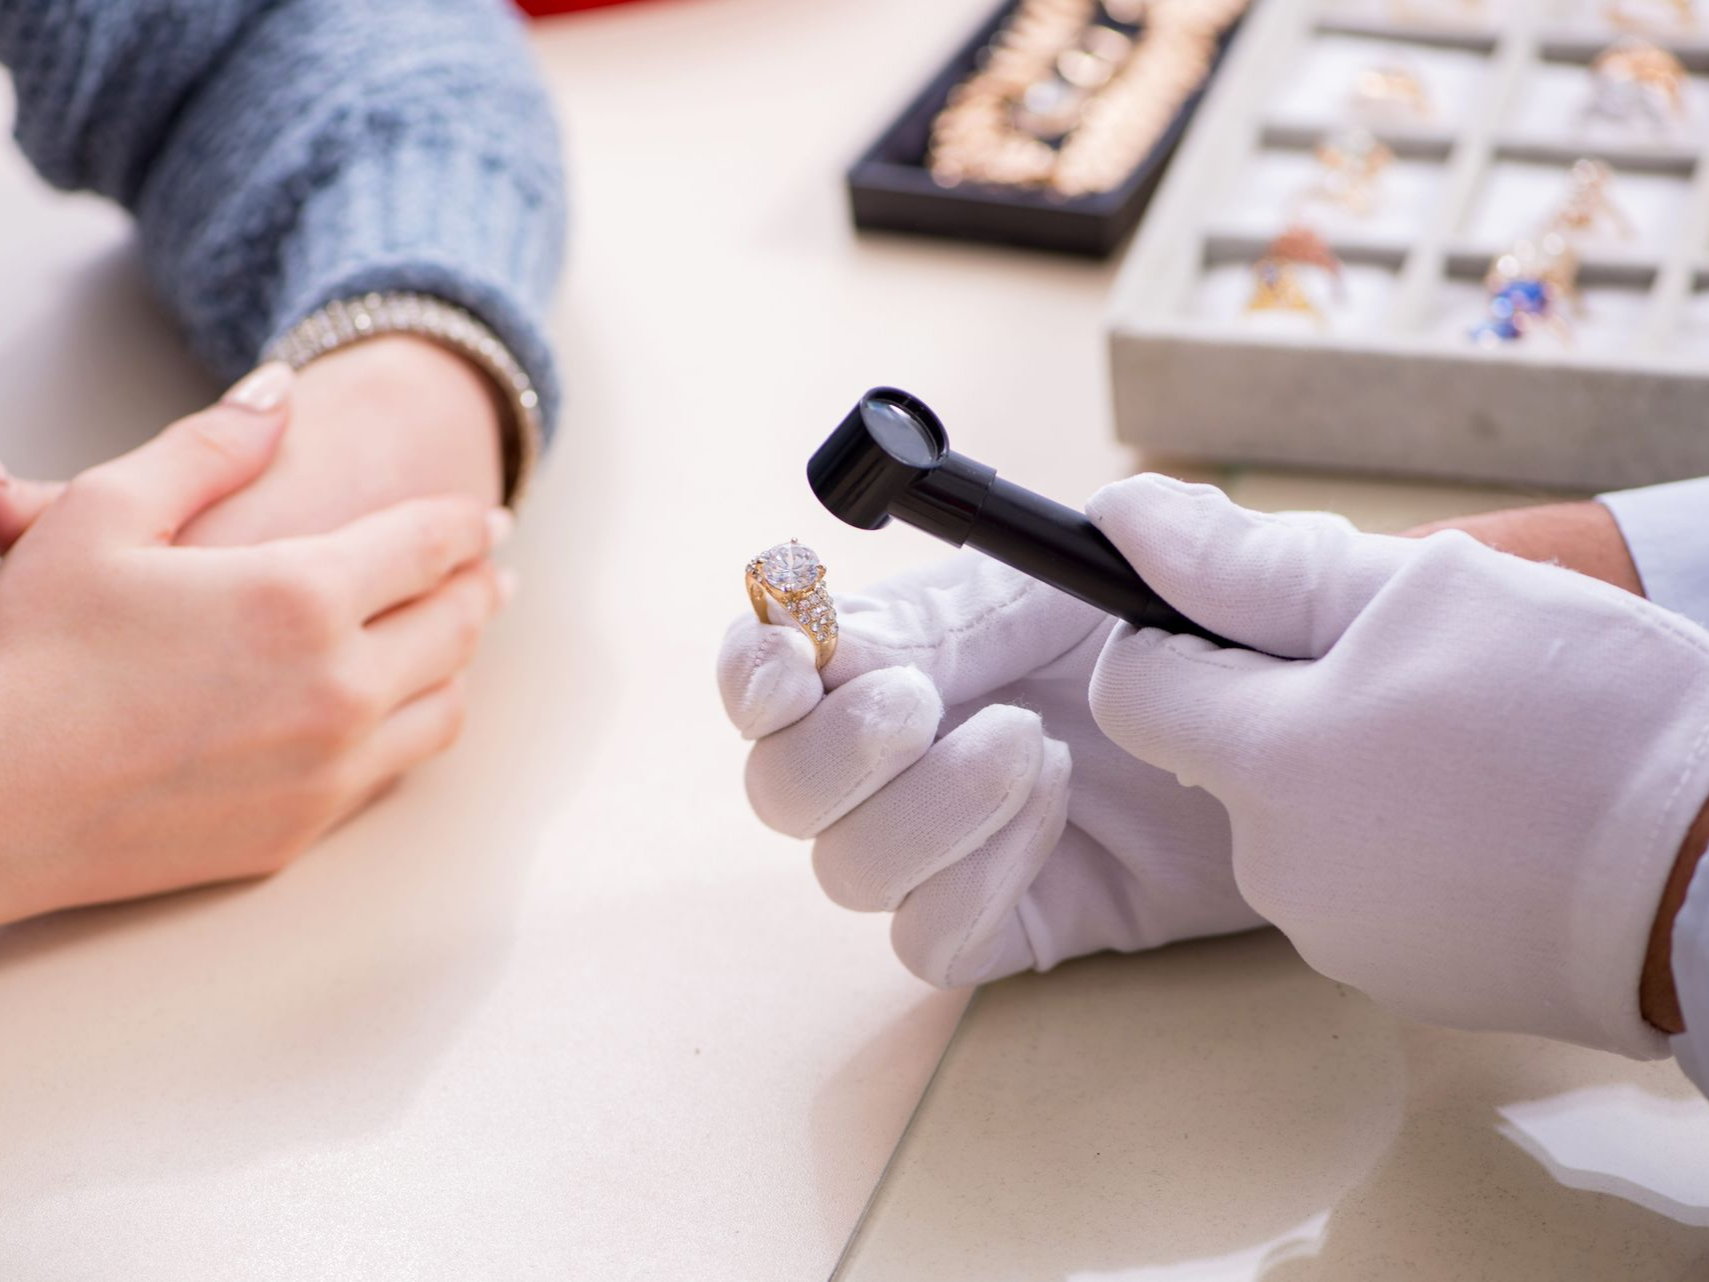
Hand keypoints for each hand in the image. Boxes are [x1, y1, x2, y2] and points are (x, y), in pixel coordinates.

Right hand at [0, 365, 510, 924]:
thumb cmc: (24, 653)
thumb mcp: (104, 516)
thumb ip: (210, 449)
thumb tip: (281, 390)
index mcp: (302, 596)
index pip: (429, 547)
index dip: (466, 526)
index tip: (487, 520)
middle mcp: (339, 686)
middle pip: (453, 626)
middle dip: (478, 589)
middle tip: (489, 573)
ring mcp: (329, 768)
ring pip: (442, 706)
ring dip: (457, 663)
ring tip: (453, 638)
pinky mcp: (301, 830)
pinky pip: (394, 769)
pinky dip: (412, 726)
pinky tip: (397, 708)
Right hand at [717, 555, 1260, 988]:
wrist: (1333, 755)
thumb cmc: (1231, 638)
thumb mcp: (1147, 575)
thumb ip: (1054, 556)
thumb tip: (958, 558)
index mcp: (916, 647)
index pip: (772, 667)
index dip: (754, 669)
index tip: (792, 664)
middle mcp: (911, 752)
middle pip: (780, 787)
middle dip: (835, 750)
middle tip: (926, 706)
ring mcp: (953, 844)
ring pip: (844, 869)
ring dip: (924, 810)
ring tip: (1037, 749)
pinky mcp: (1007, 921)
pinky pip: (926, 938)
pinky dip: (971, 880)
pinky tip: (1056, 819)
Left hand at [1085, 475, 1708, 1056]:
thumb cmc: (1586, 710)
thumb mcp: (1421, 593)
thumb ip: (1250, 565)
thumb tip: (1124, 519)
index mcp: (1264, 764)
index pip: (1135, 688)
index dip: (1178, 634)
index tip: (1256, 615)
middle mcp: (1275, 867)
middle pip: (1226, 755)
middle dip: (1291, 701)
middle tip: (1416, 673)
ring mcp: (1337, 936)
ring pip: (1297, 819)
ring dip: (1352, 770)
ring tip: (1473, 747)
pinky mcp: (1400, 981)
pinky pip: (1361, 884)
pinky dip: (1401, 844)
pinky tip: (1492, 819)